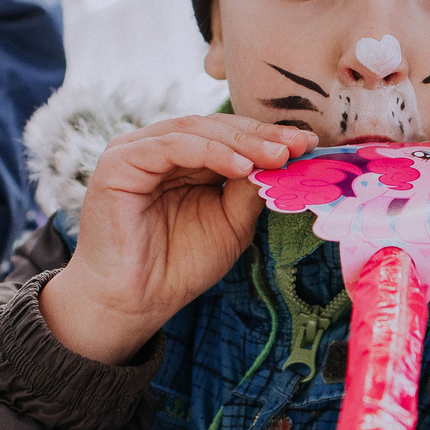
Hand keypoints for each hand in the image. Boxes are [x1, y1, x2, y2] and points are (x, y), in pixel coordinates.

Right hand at [41, 116, 314, 363]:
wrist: (135, 302)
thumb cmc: (178, 266)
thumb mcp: (230, 223)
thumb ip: (249, 190)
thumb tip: (284, 158)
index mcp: (183, 159)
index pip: (230, 136)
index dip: (268, 138)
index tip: (309, 145)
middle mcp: (159, 148)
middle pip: (216, 127)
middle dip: (261, 136)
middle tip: (300, 144)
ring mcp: (136, 150)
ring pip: (197, 130)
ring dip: (242, 142)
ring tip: (277, 156)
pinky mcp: (119, 161)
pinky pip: (172, 146)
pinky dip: (210, 152)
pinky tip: (242, 168)